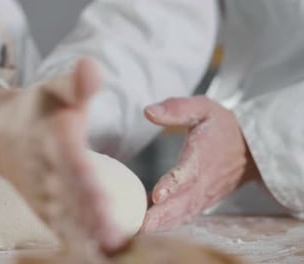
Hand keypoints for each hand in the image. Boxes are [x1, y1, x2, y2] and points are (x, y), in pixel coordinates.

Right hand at [0, 59, 124, 251]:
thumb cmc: (36, 109)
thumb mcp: (56, 89)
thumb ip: (77, 83)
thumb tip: (92, 65)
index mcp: (52, 139)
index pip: (71, 163)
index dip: (86, 184)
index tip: (104, 203)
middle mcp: (45, 170)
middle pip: (69, 198)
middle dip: (89, 219)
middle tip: (112, 240)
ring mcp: (41, 191)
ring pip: (63, 217)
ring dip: (83, 236)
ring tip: (108, 251)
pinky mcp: (41, 204)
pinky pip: (57, 224)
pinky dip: (73, 240)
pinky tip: (94, 254)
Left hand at [141, 96, 259, 231]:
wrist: (251, 148)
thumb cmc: (222, 126)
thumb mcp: (203, 108)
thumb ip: (177, 108)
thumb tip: (149, 111)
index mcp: (203, 155)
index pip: (189, 173)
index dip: (173, 184)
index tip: (157, 195)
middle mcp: (205, 180)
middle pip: (184, 200)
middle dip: (163, 214)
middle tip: (143, 225)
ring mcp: (205, 194)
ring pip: (184, 212)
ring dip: (164, 223)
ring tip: (142, 231)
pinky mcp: (203, 201)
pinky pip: (186, 215)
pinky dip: (170, 224)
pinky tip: (151, 229)